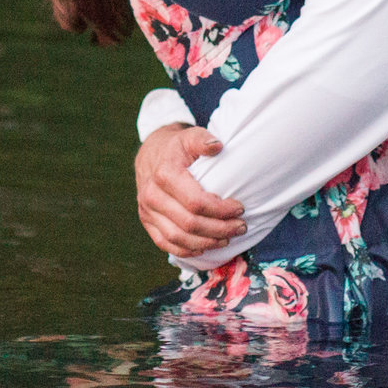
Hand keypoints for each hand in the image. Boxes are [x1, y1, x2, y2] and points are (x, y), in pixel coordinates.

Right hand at [135, 123, 245, 256]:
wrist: (150, 153)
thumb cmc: (176, 147)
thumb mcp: (189, 136)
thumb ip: (202, 140)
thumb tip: (217, 145)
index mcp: (165, 175)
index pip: (196, 202)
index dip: (221, 210)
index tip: (239, 208)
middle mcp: (152, 195)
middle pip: (190, 224)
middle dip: (220, 229)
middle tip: (240, 227)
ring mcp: (147, 211)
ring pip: (178, 238)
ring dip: (206, 243)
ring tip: (227, 238)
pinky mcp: (146, 221)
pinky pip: (165, 244)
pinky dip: (186, 250)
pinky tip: (204, 248)